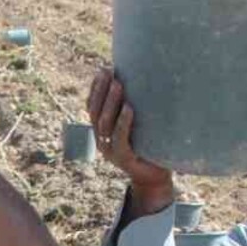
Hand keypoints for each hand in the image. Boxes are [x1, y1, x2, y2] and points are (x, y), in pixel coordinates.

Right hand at [87, 69, 173, 213]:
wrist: (155, 176)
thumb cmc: (147, 146)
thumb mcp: (137, 124)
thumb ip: (131, 107)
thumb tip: (139, 78)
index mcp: (102, 130)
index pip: (91, 106)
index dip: (95, 88)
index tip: (103, 69)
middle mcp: (102, 140)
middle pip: (95, 112)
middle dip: (101, 90)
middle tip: (110, 71)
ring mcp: (110, 151)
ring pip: (105, 123)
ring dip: (111, 102)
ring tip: (119, 84)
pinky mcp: (123, 159)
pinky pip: (120, 139)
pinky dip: (123, 122)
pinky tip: (129, 108)